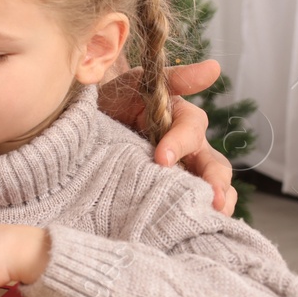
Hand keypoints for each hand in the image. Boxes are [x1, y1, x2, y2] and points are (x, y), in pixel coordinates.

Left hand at [99, 60, 235, 214]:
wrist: (81, 125)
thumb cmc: (113, 99)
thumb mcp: (138, 82)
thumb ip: (175, 78)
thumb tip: (215, 68)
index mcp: (180, 119)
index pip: (192, 129)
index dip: (180, 142)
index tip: (161, 158)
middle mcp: (186, 147)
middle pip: (213, 164)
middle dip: (216, 181)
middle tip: (214, 200)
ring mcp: (178, 171)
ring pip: (208, 187)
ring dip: (216, 201)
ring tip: (215, 216)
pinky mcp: (165, 190)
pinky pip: (187, 203)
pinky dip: (196, 215)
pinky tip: (196, 228)